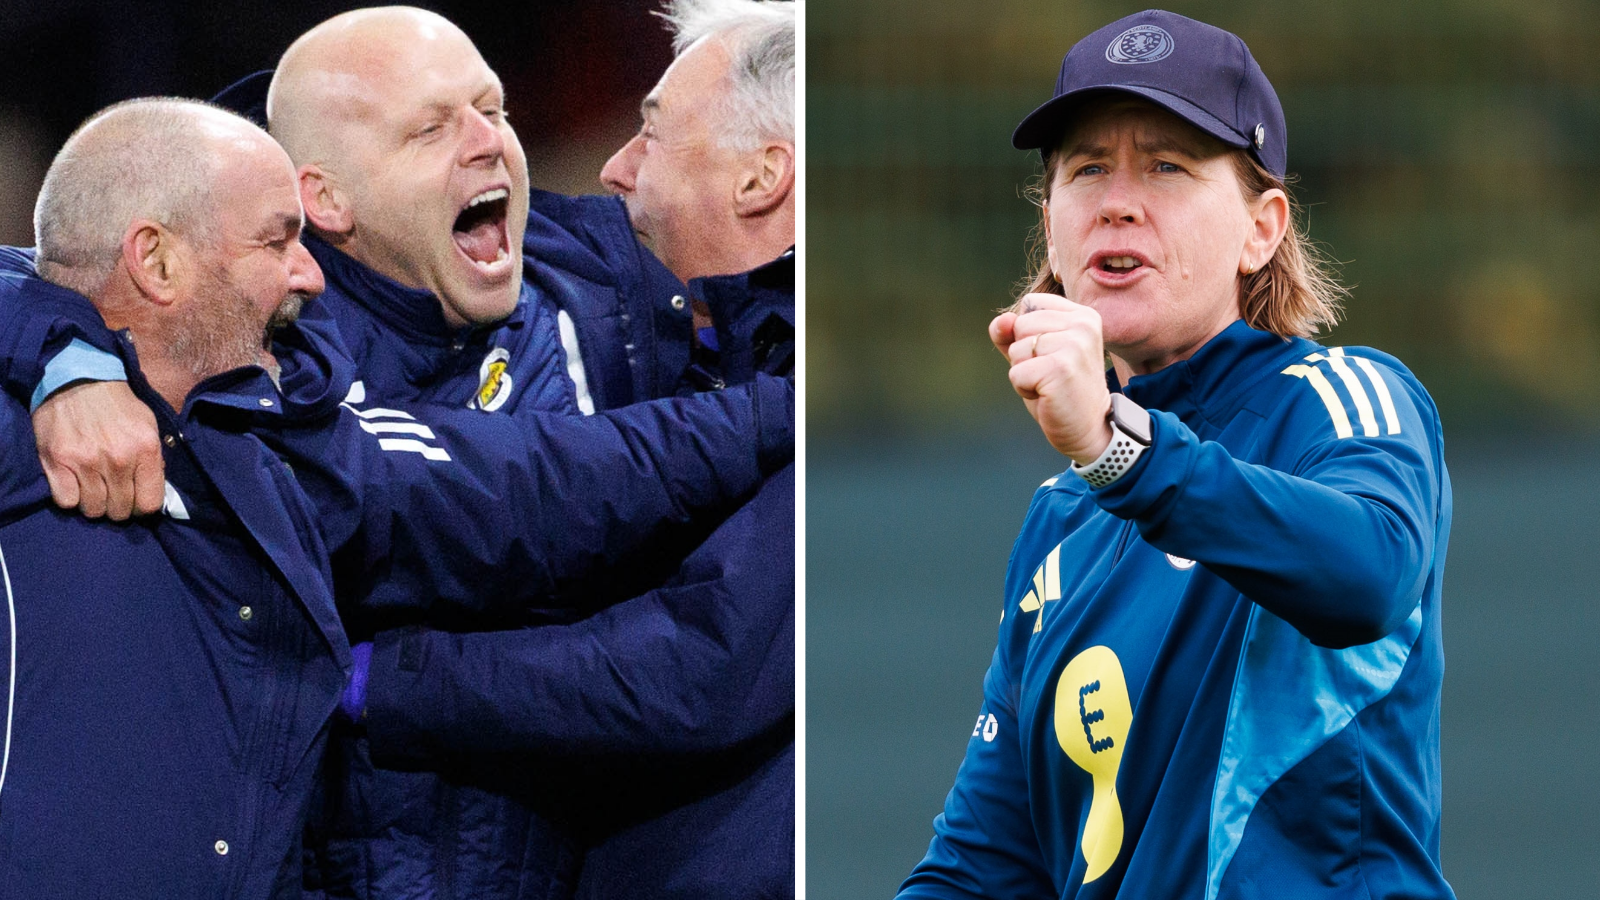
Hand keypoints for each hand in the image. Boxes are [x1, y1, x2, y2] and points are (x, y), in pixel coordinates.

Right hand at [33, 380, 164, 519]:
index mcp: (145, 450)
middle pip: (120, 511)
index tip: (135, 499)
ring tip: (93, 486)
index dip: (142, 506)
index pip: (149, 504)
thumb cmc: (117, 404)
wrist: (78, 378)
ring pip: (93, 510)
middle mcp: (117, 459)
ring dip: (94, 502)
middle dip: (118, 505)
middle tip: (112, 491)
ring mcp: (85, 462)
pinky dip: (70, 497)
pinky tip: (74, 482)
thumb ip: (154, 458)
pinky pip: (66, 502)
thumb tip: (154, 488)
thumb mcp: (148, 425)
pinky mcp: (57, 462)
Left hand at [997, 293, 1113, 464]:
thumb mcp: (1035, 353)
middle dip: (1024, 354)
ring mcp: (1074, 345)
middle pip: (1020, 324)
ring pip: (1016, 349)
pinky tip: (1046, 395)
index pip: (1030, 303)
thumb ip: (1012, 332)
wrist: (1088, 428)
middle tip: (1051, 373)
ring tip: (1049, 384)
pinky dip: (1023, 388)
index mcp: (1082, 315)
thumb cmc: (1060, 388)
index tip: (1052, 354)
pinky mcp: (1061, 368)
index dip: (1027, 333)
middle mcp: (1083, 324)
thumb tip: (1002, 321)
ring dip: (1024, 373)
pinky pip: (1016, 373)